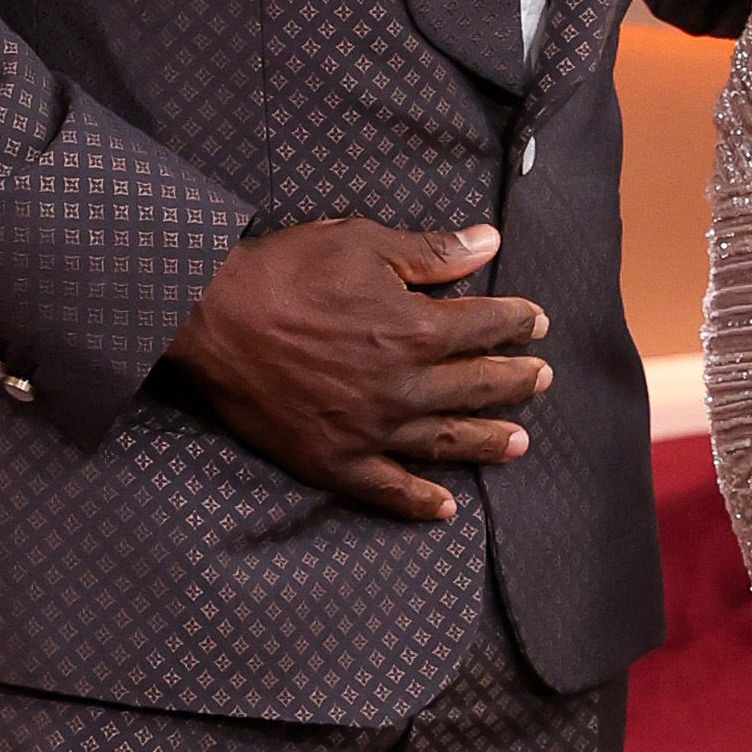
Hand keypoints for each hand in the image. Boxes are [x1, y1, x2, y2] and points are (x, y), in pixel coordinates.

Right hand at [168, 218, 548, 520]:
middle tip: (541, 378)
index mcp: (416, 330)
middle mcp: (404, 387)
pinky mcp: (334, 459)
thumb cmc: (285, 272)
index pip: (485, 327)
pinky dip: (418, 502)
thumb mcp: (362, 244)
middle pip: (477, 386)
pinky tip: (445, 508)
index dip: (516, 322)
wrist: (210, 316)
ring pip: (446, 441)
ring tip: (519, 443)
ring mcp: (371, 429)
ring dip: (488, 441)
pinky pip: (387, 489)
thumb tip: (489, 242)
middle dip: (516, 380)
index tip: (536, 323)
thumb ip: (432, 252)